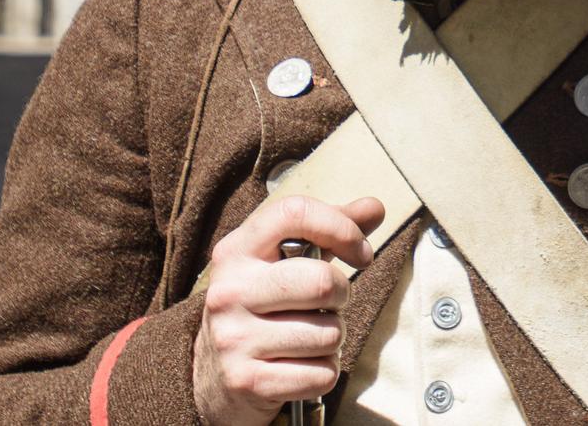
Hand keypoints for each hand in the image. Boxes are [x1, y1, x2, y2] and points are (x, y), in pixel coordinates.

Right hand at [191, 194, 385, 425]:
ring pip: (328, 334)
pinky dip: (324, 372)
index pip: (295, 213)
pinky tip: (301, 365)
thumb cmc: (263, 306)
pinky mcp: (246, 381)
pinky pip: (321, 374)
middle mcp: (229, 291)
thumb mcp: (282, 261)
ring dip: (333, 338)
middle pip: (322, 283)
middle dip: (341, 295)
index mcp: (236, 251)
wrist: (212, 376)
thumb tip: (375, 207)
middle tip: (329, 304)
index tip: (361, 252)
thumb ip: (328, 231)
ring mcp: (233, 338)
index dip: (341, 227)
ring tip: (308, 336)